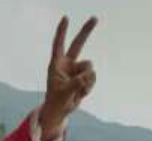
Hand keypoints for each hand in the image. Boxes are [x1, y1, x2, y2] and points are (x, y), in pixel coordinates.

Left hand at [39, 16, 98, 140]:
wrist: (60, 112)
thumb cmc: (56, 102)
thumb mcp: (64, 93)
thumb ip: (76, 83)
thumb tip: (90, 74)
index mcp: (56, 65)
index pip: (59, 45)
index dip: (62, 31)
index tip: (65, 18)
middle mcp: (67, 64)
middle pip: (78, 43)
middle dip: (86, 30)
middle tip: (95, 17)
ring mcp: (77, 70)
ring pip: (89, 68)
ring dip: (86, 81)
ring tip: (77, 91)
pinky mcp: (84, 77)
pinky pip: (92, 78)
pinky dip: (89, 87)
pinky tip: (81, 93)